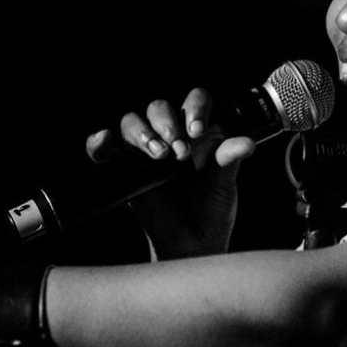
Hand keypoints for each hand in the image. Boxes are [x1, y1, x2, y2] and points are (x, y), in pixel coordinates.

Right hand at [86, 88, 255, 259]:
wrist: (191, 245)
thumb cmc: (211, 211)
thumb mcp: (223, 184)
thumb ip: (229, 161)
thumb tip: (247, 143)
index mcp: (197, 133)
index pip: (194, 101)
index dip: (195, 108)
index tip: (197, 130)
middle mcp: (171, 136)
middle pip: (159, 108)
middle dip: (167, 123)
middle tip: (179, 151)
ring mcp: (145, 153)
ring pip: (132, 122)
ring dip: (142, 133)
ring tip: (158, 155)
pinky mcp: (125, 172)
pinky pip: (105, 150)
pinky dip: (99, 143)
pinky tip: (105, 140)